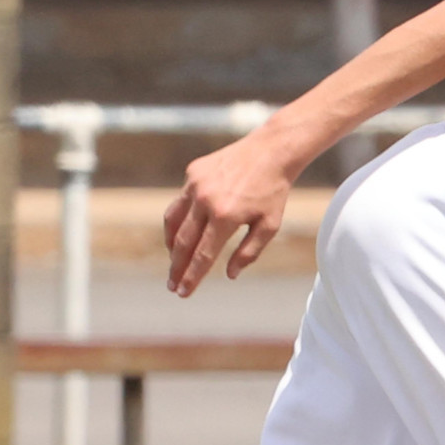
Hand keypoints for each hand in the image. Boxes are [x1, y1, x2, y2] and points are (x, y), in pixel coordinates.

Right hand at [162, 131, 296, 296]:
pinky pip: (181, 201)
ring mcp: (196, 184)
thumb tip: (229, 274)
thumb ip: (249, 252)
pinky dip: (179, 219)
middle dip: (176, 267)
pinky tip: (183, 231)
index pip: (203, 255)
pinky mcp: (193, 172)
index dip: (192, 277)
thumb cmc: (273, 192)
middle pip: (183, 243)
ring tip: (174, 261)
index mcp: (226, 216)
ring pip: (174, 221)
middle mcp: (206, 200)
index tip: (183, 293)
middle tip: (171, 285)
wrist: (271, 151)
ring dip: (171, 244)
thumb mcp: (270, 226)